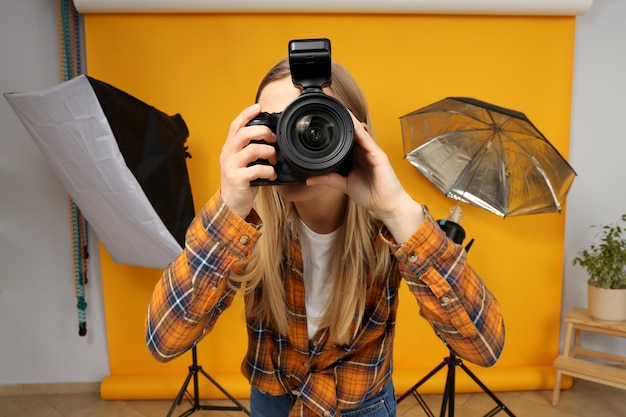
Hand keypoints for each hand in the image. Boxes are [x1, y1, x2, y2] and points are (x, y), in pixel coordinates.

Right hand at [219, 104, 276, 218]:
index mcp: (229, 147)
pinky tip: (272, 175)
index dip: (246, 114)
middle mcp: (228, 154)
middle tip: (274, 140)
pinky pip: (257, 170)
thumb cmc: (241, 181)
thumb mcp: (242, 162)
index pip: (235, 125)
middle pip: (245, 133)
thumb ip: (250, 149)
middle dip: (264, 133)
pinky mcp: (237, 179)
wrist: (230, 204)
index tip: (258, 107)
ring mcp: (231, 166)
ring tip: (274, 160)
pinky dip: (269, 171)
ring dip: (269, 153)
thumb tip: (270, 137)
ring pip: (253, 150)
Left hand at [306, 112, 424, 241]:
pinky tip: (353, 124)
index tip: (326, 121)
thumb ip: (328, 179)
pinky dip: (360, 132)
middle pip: (352, 134)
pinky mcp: (379, 156)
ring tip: (340, 109)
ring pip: (360, 133)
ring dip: (351, 122)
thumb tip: (309, 179)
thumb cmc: (370, 195)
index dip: (337, 131)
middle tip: (330, 109)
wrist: (386, 206)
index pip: (346, 141)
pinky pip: (368, 141)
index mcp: (357, 158)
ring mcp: (372, 152)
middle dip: (343, 122)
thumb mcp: (344, 185)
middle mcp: (365, 153)